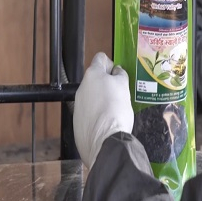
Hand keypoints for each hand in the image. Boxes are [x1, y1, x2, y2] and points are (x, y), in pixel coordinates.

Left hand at [73, 52, 133, 168]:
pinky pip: (89, 112)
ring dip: (102, 99)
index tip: (117, 74)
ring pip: (92, 96)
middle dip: (107, 83)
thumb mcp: (124, 87)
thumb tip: (116, 71)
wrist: (105, 142)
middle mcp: (81, 88)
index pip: (100, 58)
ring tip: (114, 110)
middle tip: (119, 94)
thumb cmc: (116, 111)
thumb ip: (119, 75)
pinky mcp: (77, 122)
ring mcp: (78, 105)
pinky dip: (97, 114)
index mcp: (92, 75)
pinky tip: (106, 122)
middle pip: (95, 79)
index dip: (111, 64)